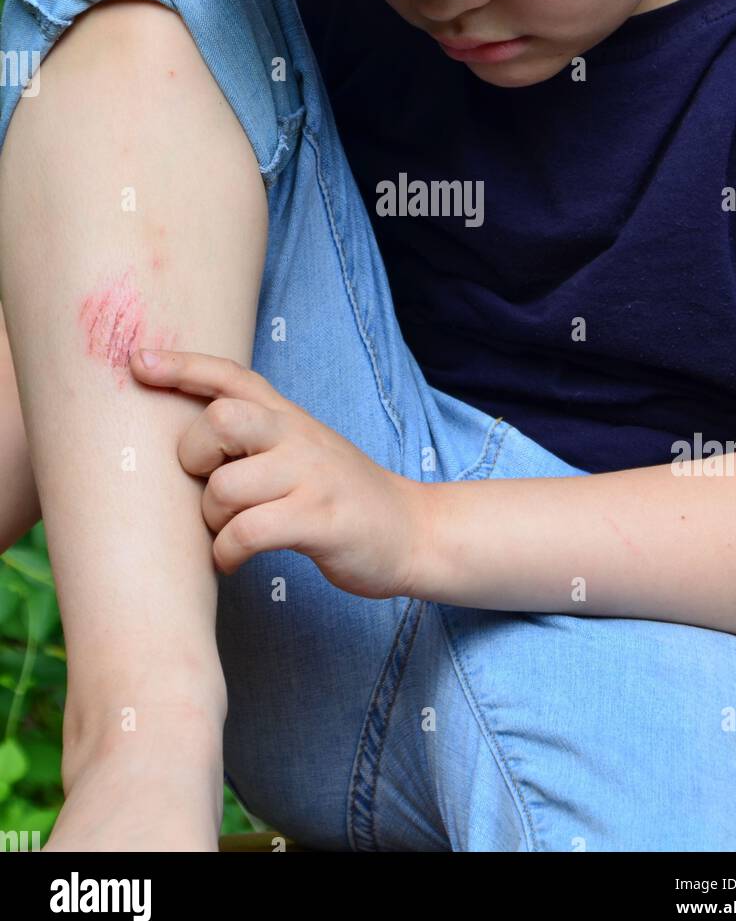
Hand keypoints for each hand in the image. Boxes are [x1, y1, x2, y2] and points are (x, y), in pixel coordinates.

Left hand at [129, 349, 427, 599]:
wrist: (412, 530)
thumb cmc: (340, 495)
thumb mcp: (303, 448)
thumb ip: (257, 435)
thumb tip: (187, 437)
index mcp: (289, 417)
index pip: (232, 376)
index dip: (182, 365)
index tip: (138, 360)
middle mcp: (298, 437)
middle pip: (220, 420)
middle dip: (193, 457)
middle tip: (205, 485)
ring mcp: (311, 477)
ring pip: (225, 486)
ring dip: (211, 519)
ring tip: (224, 535)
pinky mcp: (319, 520)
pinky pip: (248, 532)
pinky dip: (227, 552)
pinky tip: (233, 561)